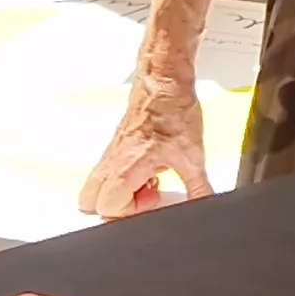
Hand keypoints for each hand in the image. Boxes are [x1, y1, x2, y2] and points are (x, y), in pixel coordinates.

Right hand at [80, 71, 212, 215]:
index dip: (131, 212)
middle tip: (143, 197)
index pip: (107, 207)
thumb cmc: (173, 112)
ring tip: (146, 183)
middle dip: (116, 207)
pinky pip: (106, 172)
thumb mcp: (193, 157)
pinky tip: (147, 169)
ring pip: (96, 187)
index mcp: (126, 168)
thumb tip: (205, 204)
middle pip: (89, 202)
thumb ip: (199, 187)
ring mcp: (110, 154)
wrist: (164, 84)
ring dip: (119, 193)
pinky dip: (123, 178)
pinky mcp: (116, 147)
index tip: (154, 199)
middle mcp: (112, 162)